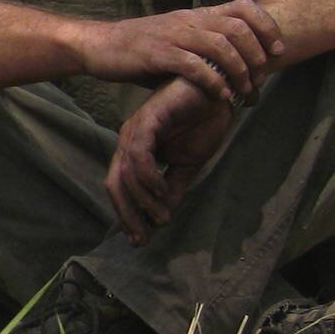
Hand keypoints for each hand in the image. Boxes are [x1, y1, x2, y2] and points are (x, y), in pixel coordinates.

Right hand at [80, 0, 284, 101]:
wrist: (98, 46)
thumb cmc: (139, 50)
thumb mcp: (176, 42)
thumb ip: (204, 50)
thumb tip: (236, 71)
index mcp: (195, 15)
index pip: (243, 6)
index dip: (267, 26)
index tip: (277, 50)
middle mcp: (188, 20)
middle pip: (238, 28)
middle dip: (258, 55)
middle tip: (262, 79)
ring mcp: (172, 35)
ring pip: (220, 46)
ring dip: (239, 71)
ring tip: (244, 91)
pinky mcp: (157, 53)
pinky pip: (194, 65)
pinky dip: (213, 81)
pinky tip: (220, 95)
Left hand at [106, 79, 233, 242]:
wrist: (218, 92)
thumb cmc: (201, 123)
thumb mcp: (187, 163)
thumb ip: (173, 187)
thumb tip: (163, 216)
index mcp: (135, 151)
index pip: (121, 188)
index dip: (127, 215)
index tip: (140, 240)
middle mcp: (129, 141)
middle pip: (116, 184)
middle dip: (128, 214)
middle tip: (143, 238)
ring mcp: (136, 129)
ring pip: (126, 173)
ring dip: (143, 200)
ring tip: (162, 217)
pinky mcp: (148, 119)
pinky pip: (140, 153)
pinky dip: (148, 176)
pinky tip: (161, 190)